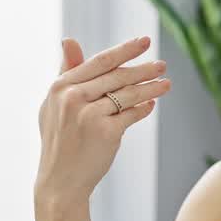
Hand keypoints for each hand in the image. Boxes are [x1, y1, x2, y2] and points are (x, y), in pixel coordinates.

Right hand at [34, 36, 170, 214]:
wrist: (60, 181)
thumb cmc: (60, 141)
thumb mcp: (54, 104)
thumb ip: (67, 73)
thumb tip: (68, 39)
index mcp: (60, 87)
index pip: (99, 62)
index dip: (124, 50)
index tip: (143, 42)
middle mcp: (72, 97)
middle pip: (117, 76)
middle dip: (143, 69)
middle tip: (162, 65)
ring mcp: (89, 114)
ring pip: (128, 94)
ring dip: (150, 88)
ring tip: (166, 84)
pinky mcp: (105, 132)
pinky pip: (131, 115)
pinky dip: (143, 109)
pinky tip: (152, 105)